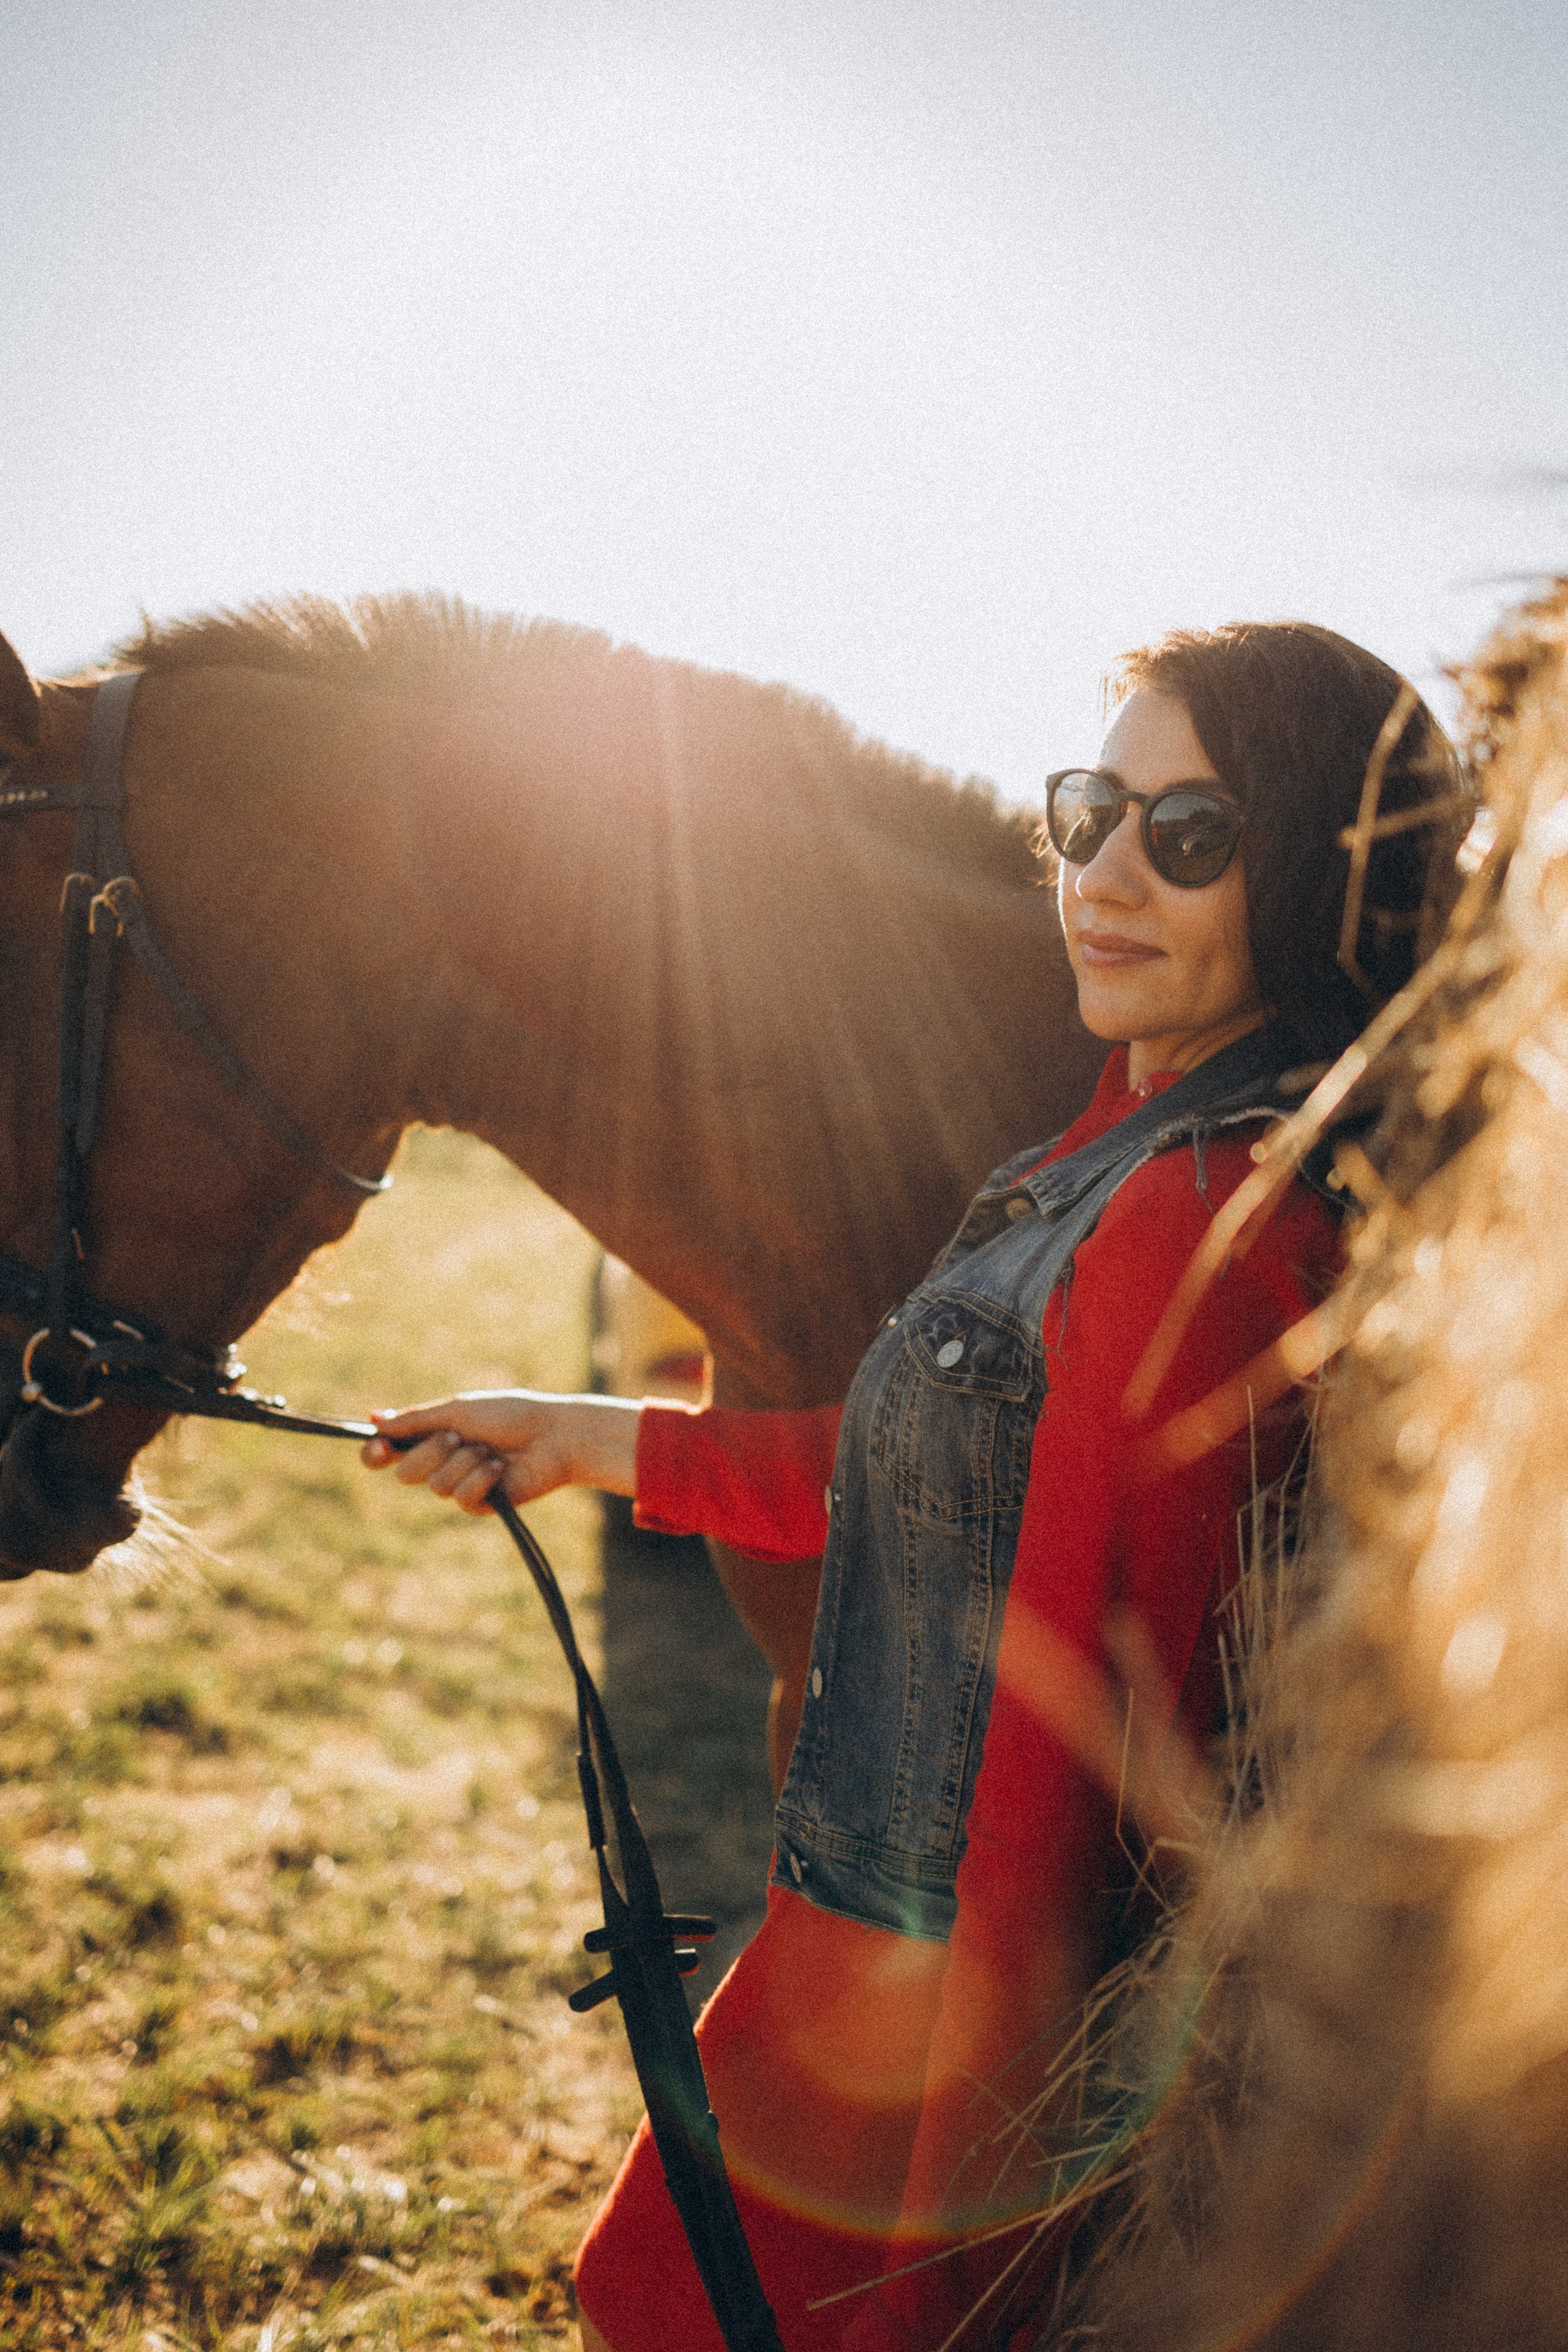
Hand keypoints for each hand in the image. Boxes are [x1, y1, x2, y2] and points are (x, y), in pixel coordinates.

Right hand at [359, 1390, 640, 1514]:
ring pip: (435, 1486)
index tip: (378, 1447)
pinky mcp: (481, 1503)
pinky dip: (480, 1478)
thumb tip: (374, 1420)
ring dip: (464, 1462)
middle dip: (430, 1452)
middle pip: (406, 1473)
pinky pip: (461, 1499)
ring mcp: (461, 1483)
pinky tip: (500, 1468)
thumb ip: (416, 1420)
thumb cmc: (510, 1415)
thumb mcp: (459, 1410)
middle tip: (458, 1436)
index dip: (377, 1453)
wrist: (553, 1435)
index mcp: (433, 1435)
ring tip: (490, 1450)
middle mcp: (442, 1461)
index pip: (390, 1452)